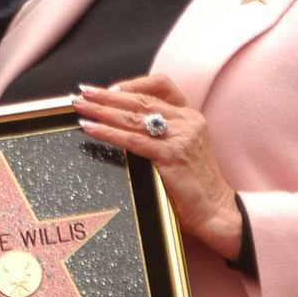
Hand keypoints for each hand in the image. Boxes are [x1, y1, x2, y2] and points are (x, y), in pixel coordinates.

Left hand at [72, 75, 241, 259]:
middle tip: (83, 92)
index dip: (134, 84)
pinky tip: (91, 129)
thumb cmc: (195, 185)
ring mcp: (181, 137)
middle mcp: (187, 121)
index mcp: (190, 116)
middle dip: (107, 95)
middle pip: (141, 100)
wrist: (217, 212)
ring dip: (102, 110)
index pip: (162, 85)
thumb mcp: (182, 149)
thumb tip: (122, 121)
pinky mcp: (172, 155)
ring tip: (80, 107)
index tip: (110, 87)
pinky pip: (132, 140)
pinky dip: (108, 132)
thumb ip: (162, 132)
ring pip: (133, 117)